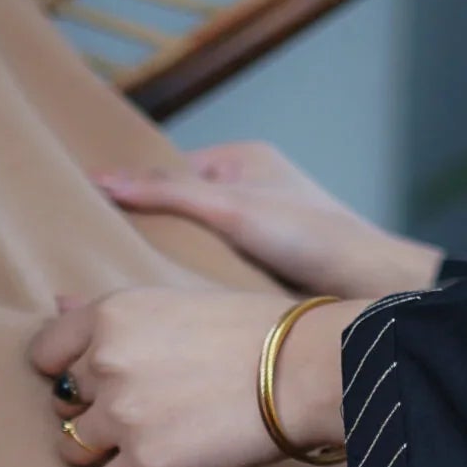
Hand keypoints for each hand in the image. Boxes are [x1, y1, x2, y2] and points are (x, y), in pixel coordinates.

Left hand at [30, 287, 348, 466]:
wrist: (308, 369)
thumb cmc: (255, 331)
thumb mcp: (175, 300)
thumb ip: (111, 312)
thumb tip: (55, 303)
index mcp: (110, 314)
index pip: (45, 353)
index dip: (68, 370)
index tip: (98, 380)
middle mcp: (105, 361)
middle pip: (61, 403)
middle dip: (90, 410)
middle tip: (138, 411)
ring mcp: (122, 415)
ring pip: (72, 449)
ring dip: (102, 451)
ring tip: (147, 441)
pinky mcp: (146, 464)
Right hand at [95, 141, 441, 302]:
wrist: (372, 285)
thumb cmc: (311, 236)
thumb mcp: (231, 208)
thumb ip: (168, 193)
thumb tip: (101, 180)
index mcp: (241, 159)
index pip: (170, 170)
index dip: (135, 192)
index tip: (94, 218)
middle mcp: (250, 190)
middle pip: (182, 209)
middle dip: (150, 233)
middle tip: (110, 263)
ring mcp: (259, 230)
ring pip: (198, 243)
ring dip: (174, 266)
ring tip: (138, 289)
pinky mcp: (267, 267)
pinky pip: (217, 270)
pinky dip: (200, 284)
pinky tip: (179, 306)